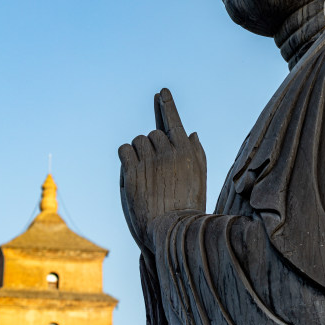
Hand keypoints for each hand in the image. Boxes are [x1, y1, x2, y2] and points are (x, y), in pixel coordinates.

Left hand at [119, 87, 206, 251]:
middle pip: (152, 133)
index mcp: (186, 151)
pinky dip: (126, 157)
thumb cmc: (188, 206)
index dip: (167, 105)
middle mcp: (169, 151)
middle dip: (151, 146)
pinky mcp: (133, 171)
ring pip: (137, 141)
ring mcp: (150, 160)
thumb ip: (197, 153)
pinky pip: (124, 150)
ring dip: (137, 152)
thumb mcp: (200, 178)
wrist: (173, 231)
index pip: (174, 121)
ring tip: (144, 175)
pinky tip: (131, 170)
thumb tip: (192, 132)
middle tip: (154, 170)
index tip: (162, 92)